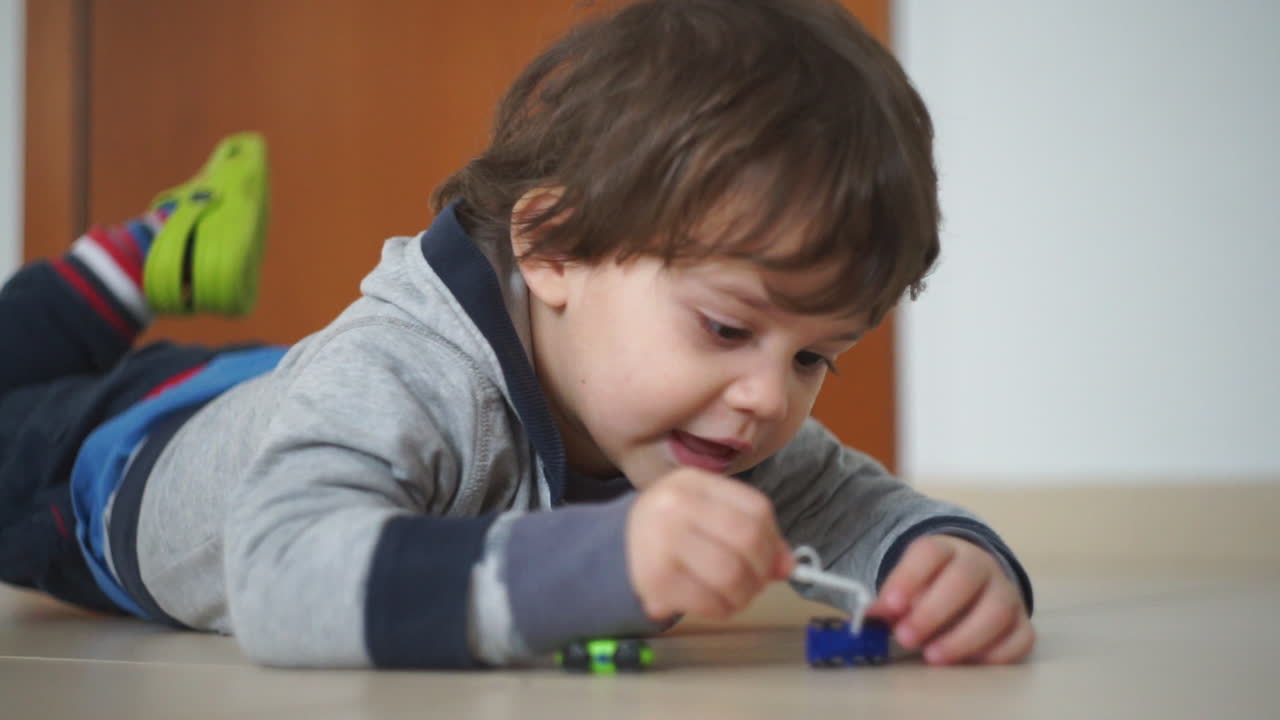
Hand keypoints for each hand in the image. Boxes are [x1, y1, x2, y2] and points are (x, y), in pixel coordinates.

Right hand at [626, 467, 794, 621]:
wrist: (617, 547)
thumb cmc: (673, 531)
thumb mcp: (710, 517)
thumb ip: (752, 534)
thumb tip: (788, 566)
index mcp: (694, 482)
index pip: (756, 509)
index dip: (773, 543)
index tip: (773, 563)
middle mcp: (674, 504)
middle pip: (746, 540)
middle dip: (760, 572)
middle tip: (755, 585)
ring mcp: (660, 539)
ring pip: (730, 574)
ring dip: (743, 595)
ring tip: (736, 598)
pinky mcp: (652, 578)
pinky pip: (706, 601)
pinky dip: (720, 610)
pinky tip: (715, 606)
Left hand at [864, 535, 1033, 664]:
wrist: (974, 580)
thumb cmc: (931, 587)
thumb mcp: (907, 585)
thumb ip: (891, 600)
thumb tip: (870, 617)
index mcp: (945, 549)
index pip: (929, 553)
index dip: (908, 578)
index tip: (889, 606)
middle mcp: (980, 565)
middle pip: (963, 580)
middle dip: (932, 612)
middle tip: (905, 638)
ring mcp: (1006, 592)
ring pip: (996, 610)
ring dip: (963, 638)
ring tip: (933, 657)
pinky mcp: (1022, 621)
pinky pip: (1021, 637)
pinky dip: (997, 654)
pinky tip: (969, 664)